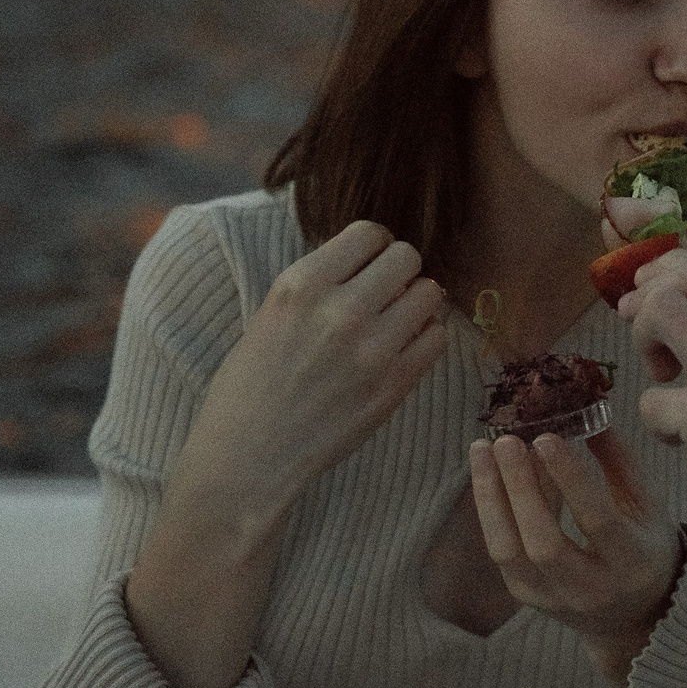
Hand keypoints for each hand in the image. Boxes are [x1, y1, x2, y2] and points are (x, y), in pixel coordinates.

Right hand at [171, 220, 448, 530]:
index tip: (370, 264)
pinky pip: (437, 337)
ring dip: (417, 302)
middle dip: (400, 270)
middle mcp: (339, 310)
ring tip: (397, 321)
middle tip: (387, 293)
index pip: (368, 233)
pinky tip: (403, 349)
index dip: (375, 246)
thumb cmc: (252, 385)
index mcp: (300, 285)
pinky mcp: (393, 385)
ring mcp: (371, 349)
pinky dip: (426, 337)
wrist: (249, 455)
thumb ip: (320, 284)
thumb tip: (372, 260)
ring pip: (429, 293)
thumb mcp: (272, 314)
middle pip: (406, 256)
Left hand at [469, 428, 679, 681]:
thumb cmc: (643, 549)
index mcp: (631, 563)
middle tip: (506, 440)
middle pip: (545, 542)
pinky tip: (490, 473)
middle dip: (521, 488)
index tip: (547, 437)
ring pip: (509, 551)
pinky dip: (492, 509)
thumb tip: (587, 408)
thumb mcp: (646, 506)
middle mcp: (591, 589)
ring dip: (491, 497)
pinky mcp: (525, 597)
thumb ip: (618, 461)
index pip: (597, 521)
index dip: (570, 478)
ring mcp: (552, 599)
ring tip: (483, 450)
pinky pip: (501, 551)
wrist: (632, 617)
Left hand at [619, 249, 686, 529]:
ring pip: (657, 313)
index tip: (653, 290)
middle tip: (637, 323)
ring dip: (646, 345)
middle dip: (649, 298)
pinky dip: (658, 420)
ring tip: (667, 383)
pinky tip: (682, 440)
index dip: (677, 275)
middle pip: (683, 278)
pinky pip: (651, 398)